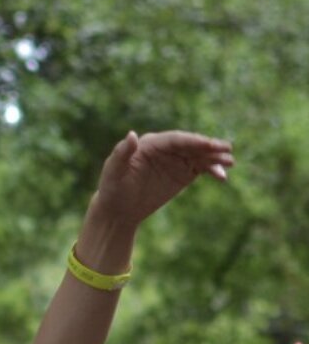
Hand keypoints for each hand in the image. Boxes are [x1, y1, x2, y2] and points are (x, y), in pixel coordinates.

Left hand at [92, 131, 233, 227]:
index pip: (175, 139)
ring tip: (230, 163)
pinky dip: (213, 171)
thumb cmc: (112, 188)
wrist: (118, 209)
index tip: (208, 145)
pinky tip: (222, 177)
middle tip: (226, 150)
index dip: (192, 141)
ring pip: (199, 156)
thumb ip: (122, 153)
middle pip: (191, 145)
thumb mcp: (113, 172)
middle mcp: (166, 148)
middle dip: (209, 147)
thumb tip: (132, 134)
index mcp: (150, 143)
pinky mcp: (183, 173)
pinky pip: (201, 168)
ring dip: (215, 158)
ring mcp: (176, 160)